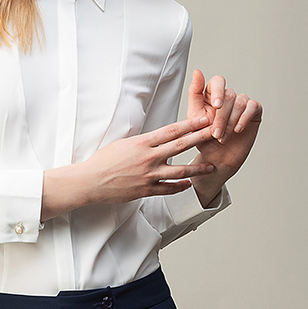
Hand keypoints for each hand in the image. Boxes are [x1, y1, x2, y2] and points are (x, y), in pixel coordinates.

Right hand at [41, 114, 217, 219]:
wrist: (90, 181)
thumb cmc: (103, 160)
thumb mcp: (123, 143)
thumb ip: (143, 142)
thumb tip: (158, 138)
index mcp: (143, 143)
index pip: (172, 130)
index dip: (191, 124)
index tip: (205, 118)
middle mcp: (149, 158)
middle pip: (181, 146)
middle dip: (201, 138)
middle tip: (217, 133)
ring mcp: (149, 175)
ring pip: (179, 171)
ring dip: (197, 168)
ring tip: (211, 166)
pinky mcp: (146, 190)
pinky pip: (168, 189)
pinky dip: (180, 187)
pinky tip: (190, 184)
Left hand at [184, 69, 262, 200]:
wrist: (217, 158)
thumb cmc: (204, 138)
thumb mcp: (194, 117)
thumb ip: (195, 94)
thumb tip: (197, 71)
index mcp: (212, 94)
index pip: (217, 81)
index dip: (217, 92)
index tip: (216, 106)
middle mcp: (228, 95)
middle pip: (228, 95)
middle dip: (221, 117)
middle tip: (216, 134)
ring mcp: (241, 102)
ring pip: (239, 103)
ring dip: (230, 122)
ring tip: (223, 138)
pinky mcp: (254, 110)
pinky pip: (252, 107)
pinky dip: (244, 119)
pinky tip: (238, 130)